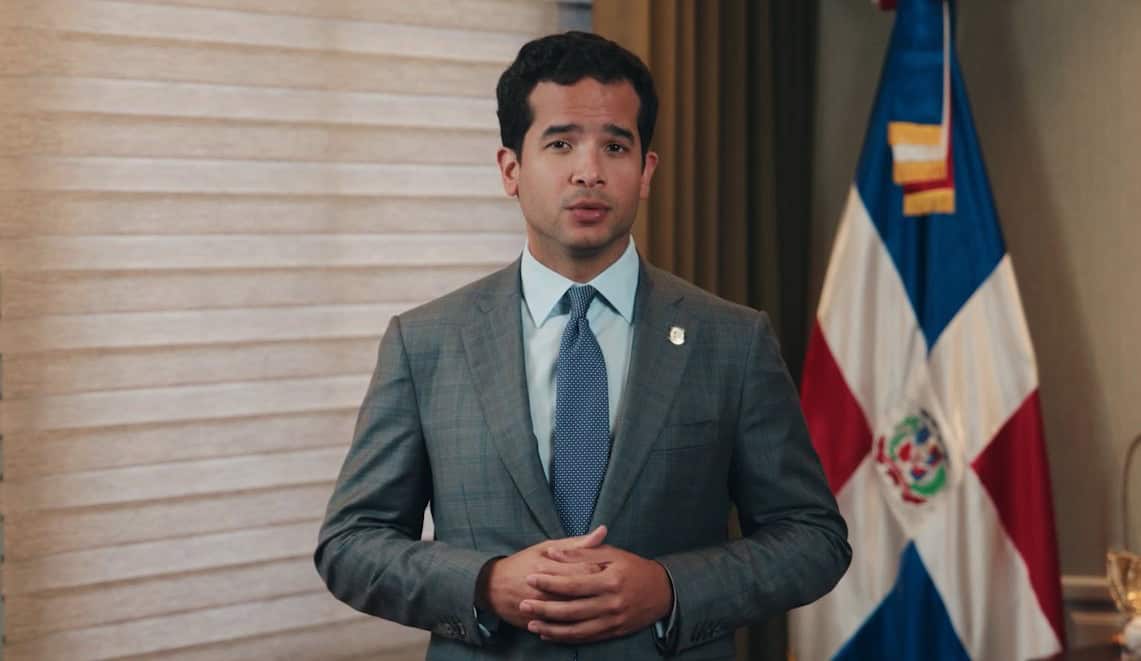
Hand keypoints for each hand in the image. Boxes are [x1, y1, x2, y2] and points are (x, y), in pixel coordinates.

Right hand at [477, 526, 608, 628]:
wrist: (492, 587)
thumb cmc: (523, 563)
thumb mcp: (547, 548)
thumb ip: (576, 544)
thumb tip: (603, 531)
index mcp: (548, 566)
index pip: (585, 568)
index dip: (604, 569)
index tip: (614, 568)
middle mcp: (544, 588)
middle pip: (582, 591)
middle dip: (600, 589)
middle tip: (612, 587)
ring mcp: (540, 608)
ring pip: (574, 612)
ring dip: (591, 608)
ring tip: (602, 601)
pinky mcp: (537, 623)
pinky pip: (563, 628)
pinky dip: (578, 624)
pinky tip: (589, 619)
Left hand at [519, 543, 672, 642]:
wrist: (663, 591)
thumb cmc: (634, 568)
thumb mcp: (612, 554)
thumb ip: (582, 552)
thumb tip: (553, 553)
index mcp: (609, 580)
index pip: (573, 583)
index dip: (549, 582)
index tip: (530, 578)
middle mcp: (610, 603)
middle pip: (571, 609)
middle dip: (544, 608)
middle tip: (523, 604)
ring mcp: (612, 620)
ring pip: (576, 629)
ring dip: (551, 628)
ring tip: (531, 623)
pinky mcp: (613, 632)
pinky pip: (585, 638)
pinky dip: (565, 638)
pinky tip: (549, 634)